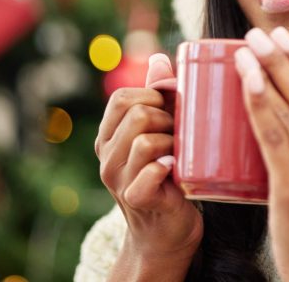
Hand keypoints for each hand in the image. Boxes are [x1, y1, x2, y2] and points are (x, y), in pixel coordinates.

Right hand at [95, 54, 202, 266]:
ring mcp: (117, 180)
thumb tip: (158, 57)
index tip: (174, 109)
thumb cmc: (168, 175)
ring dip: (174, 143)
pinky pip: (150, 172)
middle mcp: (106, 156)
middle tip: (181, 134)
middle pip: (137, 114)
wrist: (166, 231)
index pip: (123, 97)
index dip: (155, 95)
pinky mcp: (135, 199)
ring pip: (145, 140)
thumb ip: (156, 97)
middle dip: (168, 118)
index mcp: (109, 135)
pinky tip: (177, 171)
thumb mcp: (159, 132)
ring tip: (182, 154)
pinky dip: (168, 168)